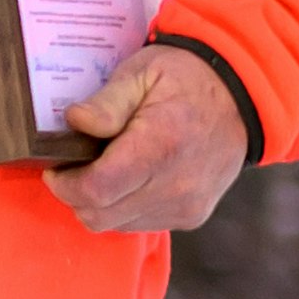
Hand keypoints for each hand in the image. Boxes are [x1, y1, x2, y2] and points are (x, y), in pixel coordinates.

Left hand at [51, 45, 250, 234]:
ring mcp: (186, 205)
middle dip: (75, 195)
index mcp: (160, 146)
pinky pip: (140, 223)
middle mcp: (175, 186)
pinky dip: (124, 207)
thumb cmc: (186, 78)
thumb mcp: (142, 73)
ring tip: (104, 167)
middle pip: (99, 215)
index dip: (64, 184)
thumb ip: (106, 102)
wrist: (245, 96)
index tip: (54, 166)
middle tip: (72, 166)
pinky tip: (130, 177)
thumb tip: (74, 122)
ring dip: (99, 203)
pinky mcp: (192, 215)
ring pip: (116, 225)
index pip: (95, 190)